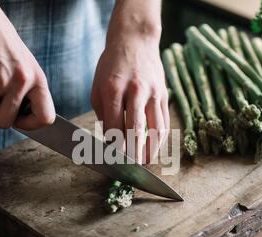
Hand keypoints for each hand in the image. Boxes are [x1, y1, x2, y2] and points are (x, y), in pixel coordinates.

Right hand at [0, 0, 54, 129]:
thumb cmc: (2, 47)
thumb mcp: (25, 68)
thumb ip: (26, 93)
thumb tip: (20, 122)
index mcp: (38, 80)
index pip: (46, 117)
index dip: (31, 125)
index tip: (17, 120)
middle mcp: (22, 81)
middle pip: (5, 122)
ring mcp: (0, 79)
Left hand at [91, 32, 168, 163]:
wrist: (135, 41)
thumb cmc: (111, 66)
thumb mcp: (98, 87)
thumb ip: (104, 114)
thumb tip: (111, 140)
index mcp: (114, 88)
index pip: (115, 125)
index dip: (114, 147)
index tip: (113, 162)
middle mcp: (136, 90)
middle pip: (136, 129)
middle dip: (134, 154)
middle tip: (131, 170)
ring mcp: (153, 92)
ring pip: (155, 128)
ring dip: (151, 150)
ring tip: (146, 164)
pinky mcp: (164, 94)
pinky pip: (164, 121)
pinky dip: (160, 139)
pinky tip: (154, 149)